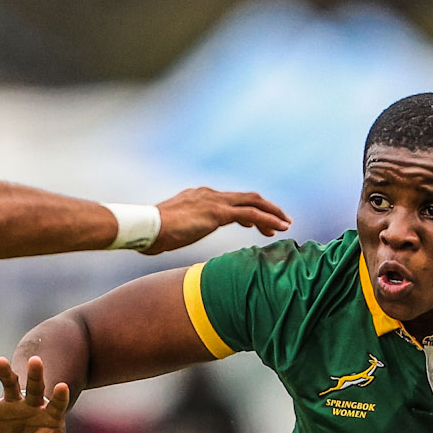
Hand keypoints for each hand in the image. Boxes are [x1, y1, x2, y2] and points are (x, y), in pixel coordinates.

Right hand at [0, 356, 89, 432]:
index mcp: (50, 413)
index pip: (56, 403)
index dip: (59, 396)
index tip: (62, 387)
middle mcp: (32, 403)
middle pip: (35, 387)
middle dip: (35, 375)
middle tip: (36, 360)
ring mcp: (13, 403)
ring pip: (10, 384)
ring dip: (5, 373)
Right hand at [145, 187, 291, 254]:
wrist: (146, 227)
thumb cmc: (152, 233)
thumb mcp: (172, 228)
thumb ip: (182, 229)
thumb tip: (177, 238)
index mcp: (199, 196)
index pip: (230, 200)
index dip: (248, 210)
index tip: (257, 223)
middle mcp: (209, 194)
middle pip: (247, 197)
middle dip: (267, 208)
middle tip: (281, 220)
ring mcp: (214, 201)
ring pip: (253, 202)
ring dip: (272, 212)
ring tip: (286, 224)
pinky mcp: (218, 213)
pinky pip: (250, 214)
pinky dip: (267, 219)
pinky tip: (278, 228)